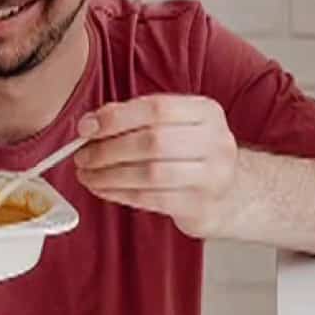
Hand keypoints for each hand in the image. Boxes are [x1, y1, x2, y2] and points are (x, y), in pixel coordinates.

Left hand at [73, 95, 239, 238]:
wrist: (232, 194)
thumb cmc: (192, 154)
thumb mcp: (175, 126)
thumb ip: (136, 117)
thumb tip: (91, 123)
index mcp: (206, 112)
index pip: (157, 108)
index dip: (117, 118)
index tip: (86, 128)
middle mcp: (214, 142)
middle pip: (153, 142)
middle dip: (109, 150)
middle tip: (82, 156)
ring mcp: (211, 177)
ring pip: (150, 174)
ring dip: (110, 175)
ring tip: (87, 175)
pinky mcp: (199, 206)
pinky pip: (151, 199)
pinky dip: (120, 194)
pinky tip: (103, 189)